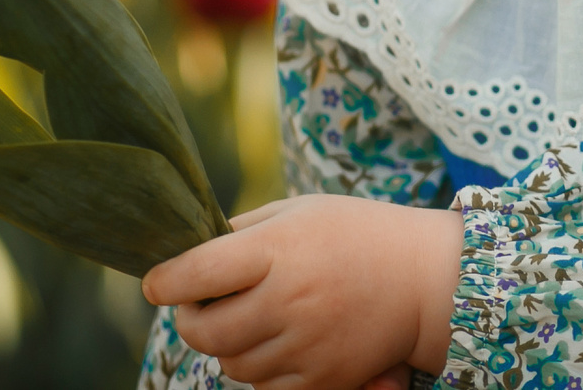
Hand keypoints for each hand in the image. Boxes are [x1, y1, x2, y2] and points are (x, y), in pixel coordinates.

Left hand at [141, 194, 463, 389]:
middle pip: (203, 330)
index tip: (157, 283)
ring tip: (255, 318)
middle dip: (191, 319)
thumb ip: (243, 229)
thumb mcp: (301, 211)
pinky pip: (263, 387)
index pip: (196, 272)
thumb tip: (187, 254)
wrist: (425, 279)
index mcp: (280, 248)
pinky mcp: (321, 379)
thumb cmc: (357, 234)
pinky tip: (282, 340)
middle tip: (204, 305)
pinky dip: (261, 369)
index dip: (164, 281)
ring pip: (230, 364)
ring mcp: (305, 344)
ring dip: (228, 345)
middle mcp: (289, 298)